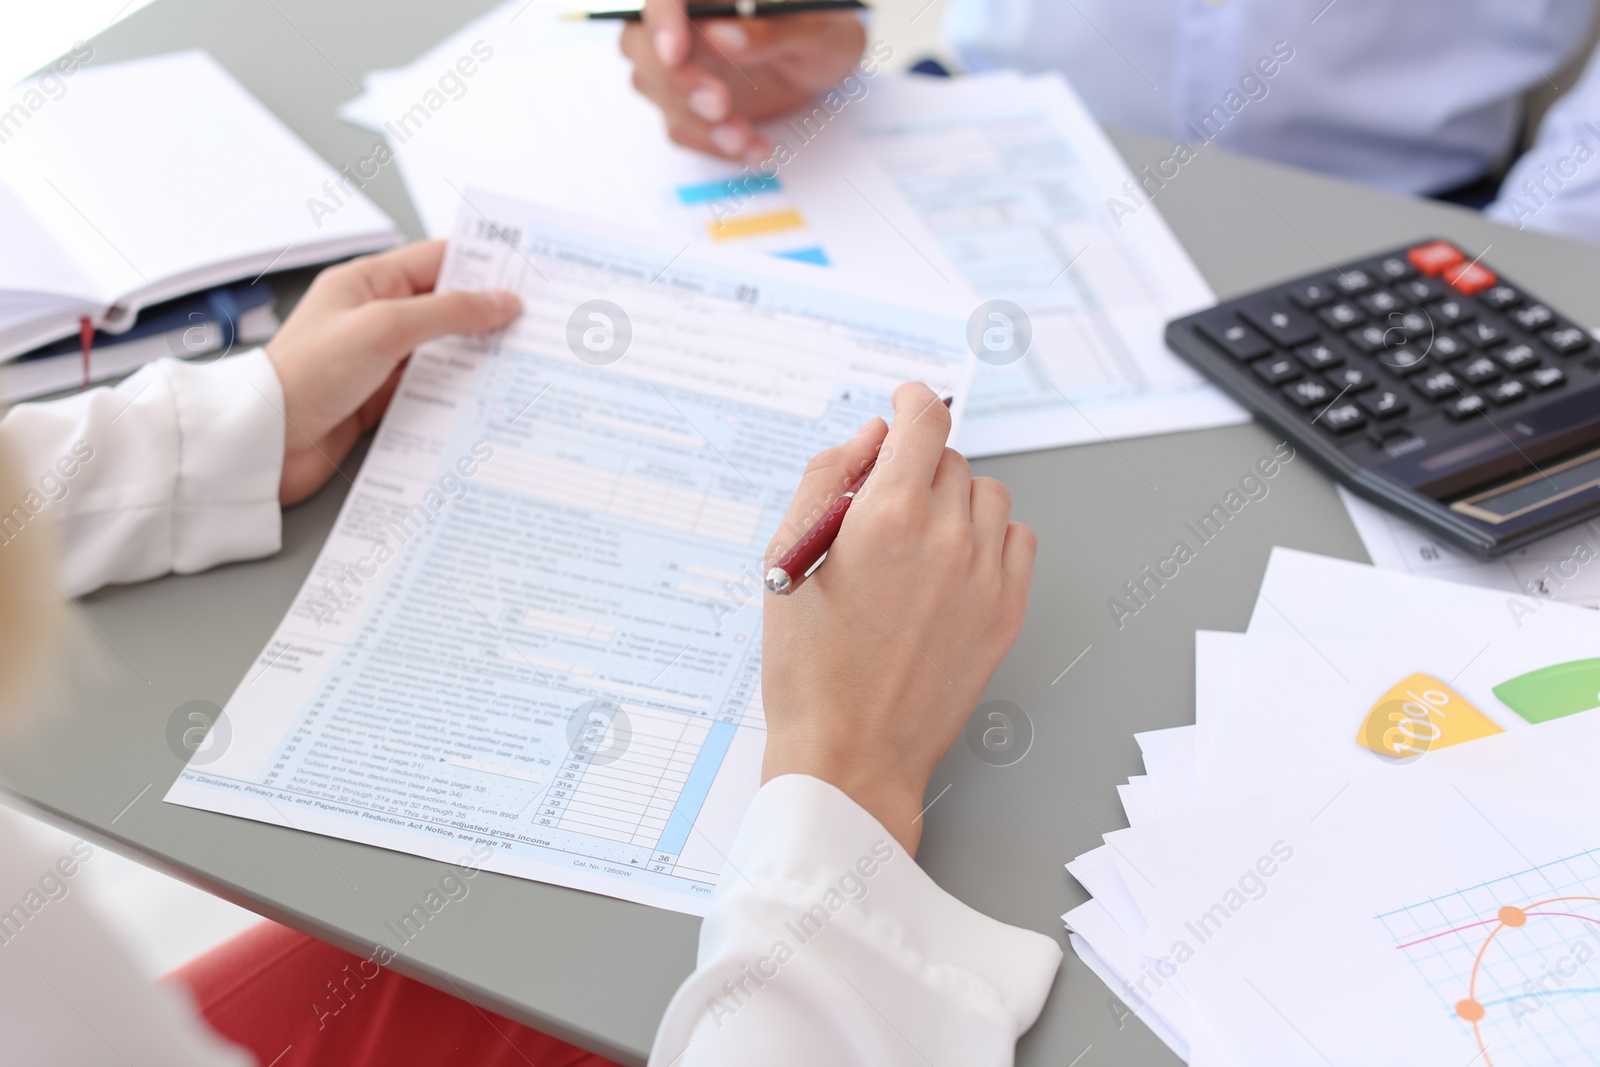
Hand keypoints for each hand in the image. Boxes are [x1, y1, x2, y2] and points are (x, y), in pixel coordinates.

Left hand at [266, 240, 519, 505]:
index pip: (435, 261)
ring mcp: (379, 361)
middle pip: (444, 307)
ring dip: (476, 357)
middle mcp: (373, 318)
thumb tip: (500, 302)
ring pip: (443, 351)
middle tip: (534, 321)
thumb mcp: (384, 328)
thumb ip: (447, 312)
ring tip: (520, 360)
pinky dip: (459, 393)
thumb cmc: (306, 375)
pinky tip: (485, 397)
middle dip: (487, 314)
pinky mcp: (382, 400)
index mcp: (366, 284)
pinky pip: (432, 389)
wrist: (267, 443)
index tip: (524, 274)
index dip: (480, 265)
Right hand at [620, 0, 866, 161]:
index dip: (661, 20)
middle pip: (639, 42)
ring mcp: (683, 61)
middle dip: (674, 80)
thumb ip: (770, 31)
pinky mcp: (689, 101)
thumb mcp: (816, 27)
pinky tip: (752, 146)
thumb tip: (722, 36)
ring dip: (695, 120)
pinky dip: (712, 143)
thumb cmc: (825, 27)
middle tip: (718, 104)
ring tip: (744, 136)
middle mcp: (685, 19)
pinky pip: (680, 125)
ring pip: (653, 88)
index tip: (676, 53)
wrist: (830, 61)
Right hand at [761, 383, 1036, 854]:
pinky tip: (954, 565)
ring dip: (956, 500)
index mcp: (886, 517)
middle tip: (884, 504)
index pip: (924, 420)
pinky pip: (1018, 541)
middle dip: (917, 467)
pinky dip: (991, 538)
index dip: (913, 400)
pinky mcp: (1007, 612)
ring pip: (988, 496)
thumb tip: (869, 436)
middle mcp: (946, 538)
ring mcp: (985, 576)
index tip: (906, 402)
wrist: (849, 754)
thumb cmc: (809, 669)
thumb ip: (827, 479)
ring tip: (917, 541)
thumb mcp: (789, 560)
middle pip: (950, 458)